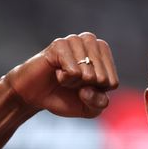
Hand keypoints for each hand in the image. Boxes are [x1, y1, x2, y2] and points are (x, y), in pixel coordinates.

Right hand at [3, 33, 119, 118]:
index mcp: (103, 54)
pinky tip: (56, 72)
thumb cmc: (64, 97)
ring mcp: (75, 40)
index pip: (112, 82)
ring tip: (64, 76)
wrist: (35, 95)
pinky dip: (65, 79)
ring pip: (88, 74)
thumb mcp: (89, 108)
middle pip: (102, 78)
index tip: (83, 88)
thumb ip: (99, 103)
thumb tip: (88, 88)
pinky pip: (73, 71)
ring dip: (74, 83)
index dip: (96, 93)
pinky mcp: (59, 44)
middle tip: (71, 82)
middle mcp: (91, 42)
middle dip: (86, 88)